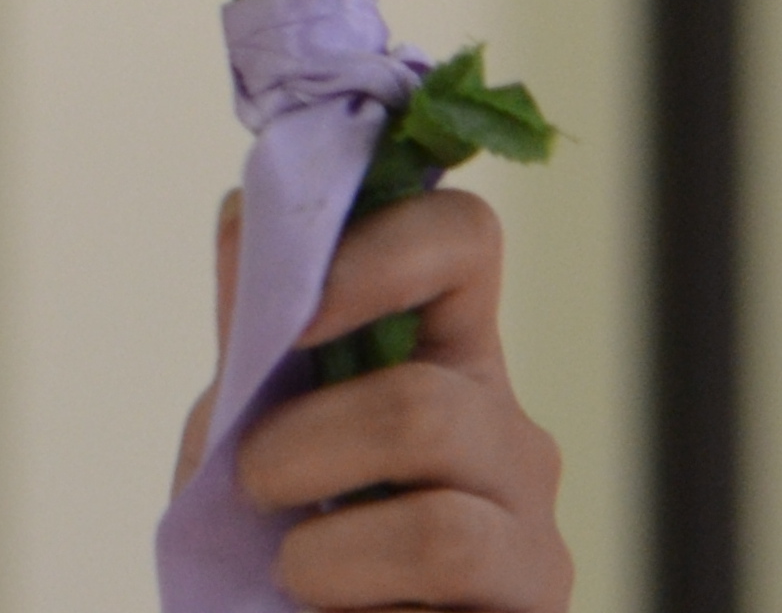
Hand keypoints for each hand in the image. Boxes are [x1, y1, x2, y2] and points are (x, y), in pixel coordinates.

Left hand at [176, 187, 570, 611]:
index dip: (380, 245)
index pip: (460, 238)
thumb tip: (245, 207)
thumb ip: (256, 329)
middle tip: (256, 483)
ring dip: (320, 507)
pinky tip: (332, 602)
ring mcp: (533, 522)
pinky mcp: (536, 598)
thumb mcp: (245, 424)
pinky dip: (346, 573)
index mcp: (444, 357)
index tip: (295, 309)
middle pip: (429, 389)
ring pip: (435, 452)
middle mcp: (507, 429)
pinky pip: (444, 549)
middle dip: (307, 436)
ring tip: (291, 561)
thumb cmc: (277, 541)